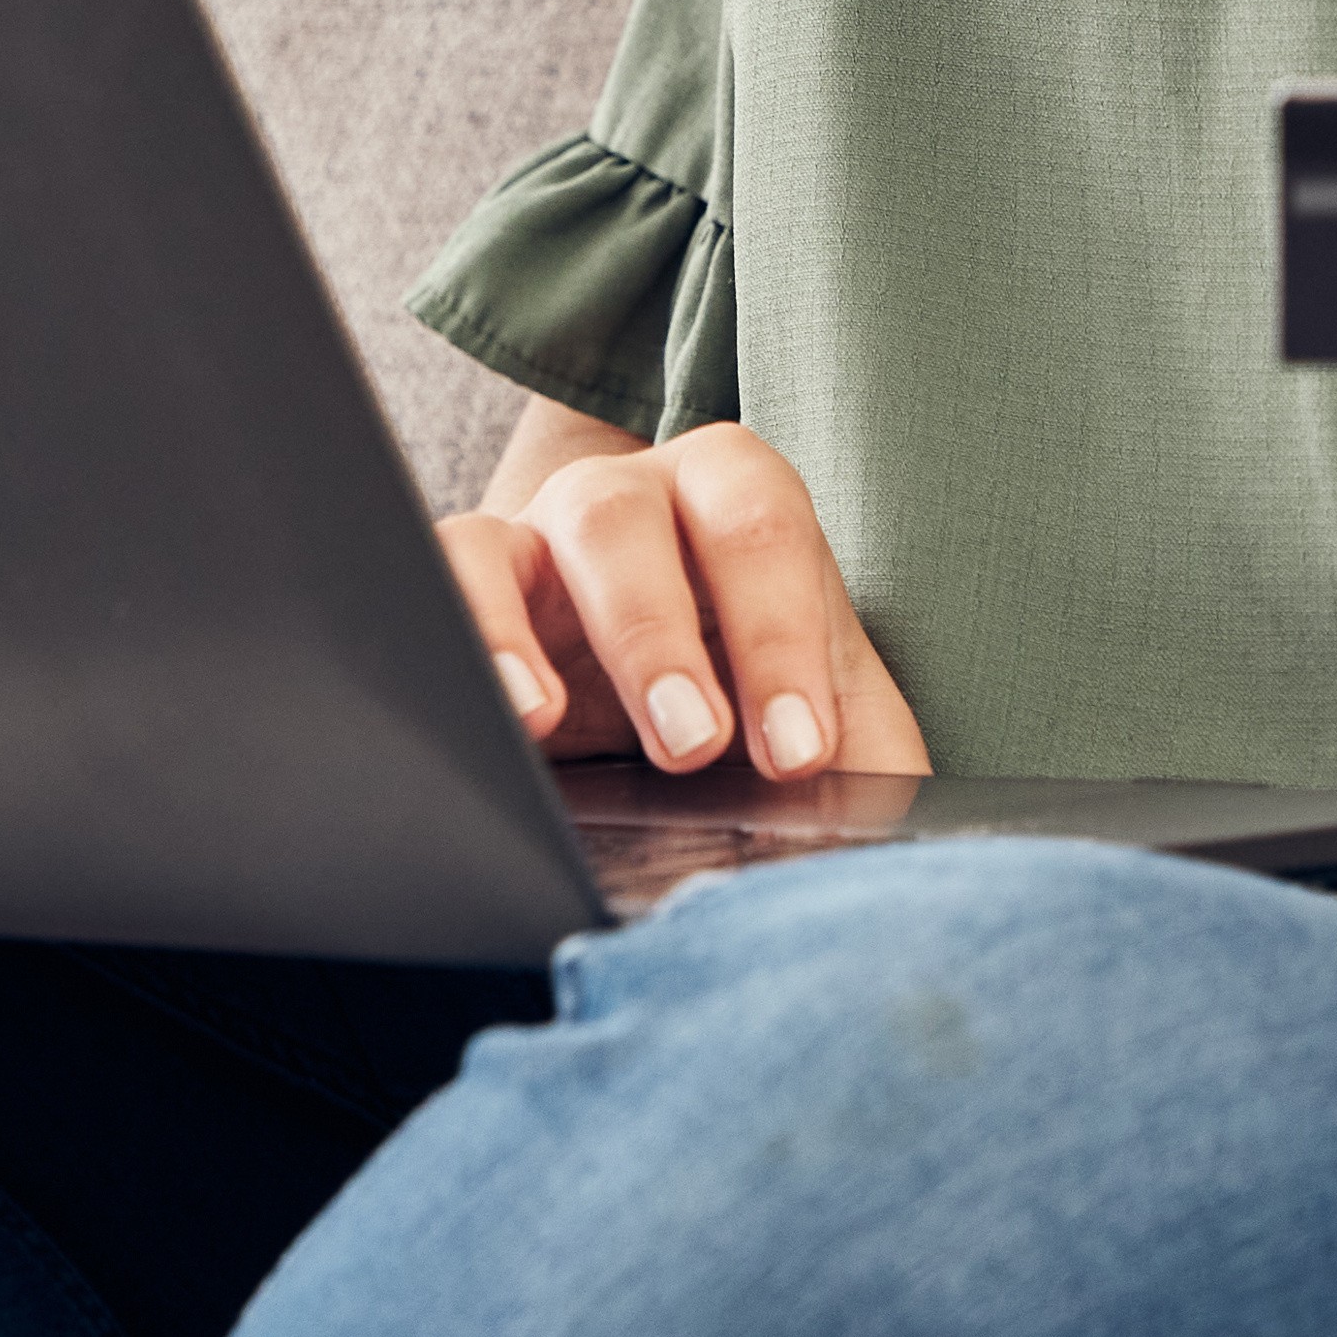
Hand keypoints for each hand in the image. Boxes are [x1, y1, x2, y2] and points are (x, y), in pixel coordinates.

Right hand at [440, 418, 937, 781]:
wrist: (656, 717)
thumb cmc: (753, 697)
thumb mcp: (823, 724)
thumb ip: (868, 764)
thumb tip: (891, 841)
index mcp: (734, 498)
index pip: (759, 531)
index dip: (778, 636)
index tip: (798, 752)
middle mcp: (628, 495)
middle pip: (629, 519)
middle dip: (660, 636)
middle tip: (695, 746)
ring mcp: (534, 534)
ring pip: (517, 539)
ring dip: (526, 642)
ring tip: (558, 724)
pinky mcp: (467, 585)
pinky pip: (445, 576)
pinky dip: (469, 632)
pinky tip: (507, 715)